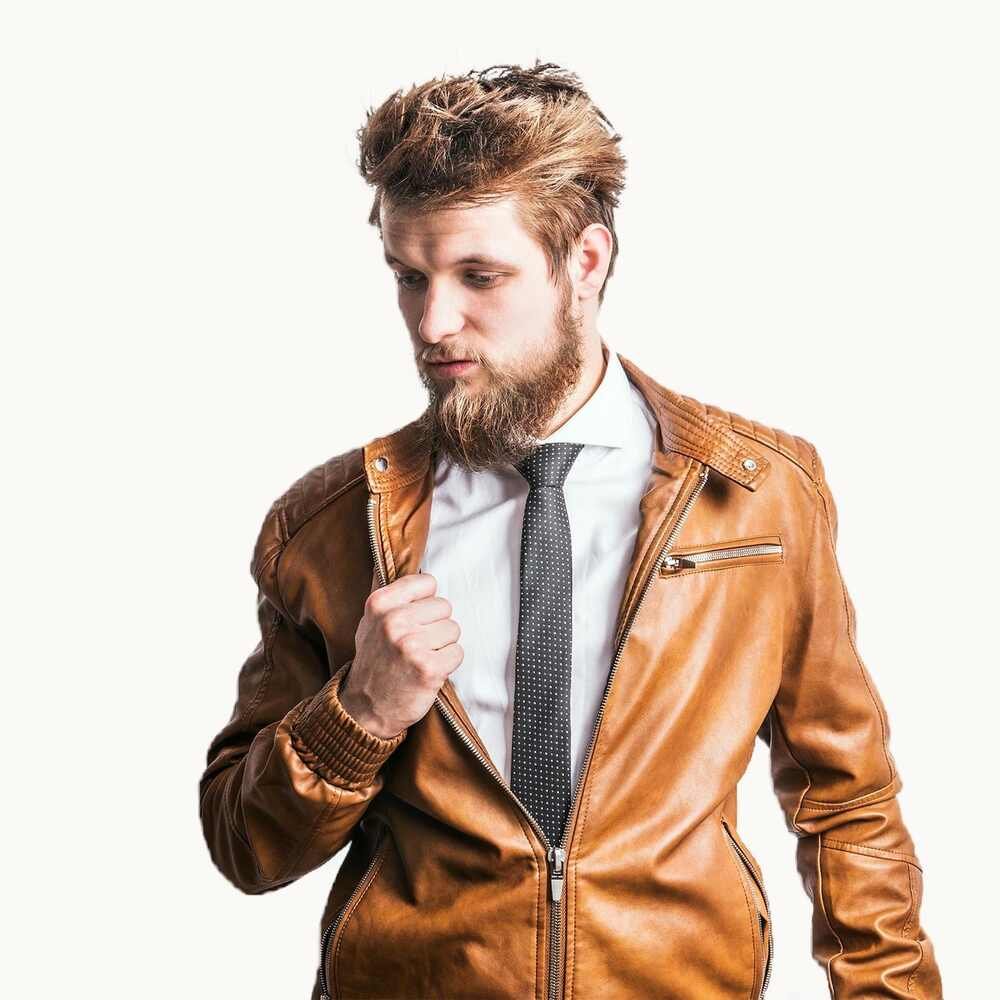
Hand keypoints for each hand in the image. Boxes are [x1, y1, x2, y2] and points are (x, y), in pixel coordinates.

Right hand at [338, 572, 462, 738]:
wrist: (366, 708)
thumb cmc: (374, 661)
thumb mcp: (370, 622)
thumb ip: (392, 595)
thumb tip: (414, 567)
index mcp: (379, 604)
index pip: (428, 583)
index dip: (427, 602)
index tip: (415, 618)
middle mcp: (393, 622)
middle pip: (444, 606)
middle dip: (436, 626)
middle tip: (416, 644)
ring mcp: (410, 645)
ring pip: (453, 629)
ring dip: (442, 646)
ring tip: (420, 658)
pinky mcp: (428, 668)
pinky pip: (457, 652)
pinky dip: (447, 664)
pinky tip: (428, 671)